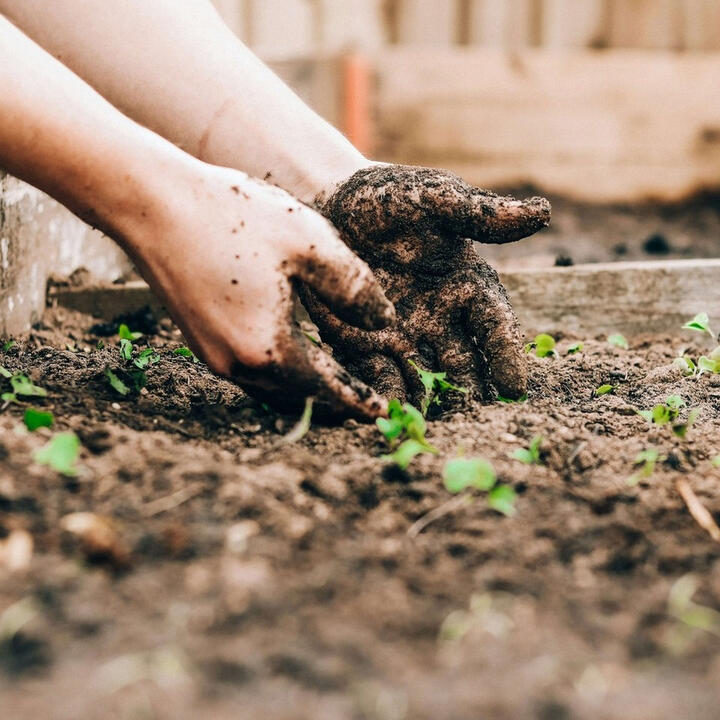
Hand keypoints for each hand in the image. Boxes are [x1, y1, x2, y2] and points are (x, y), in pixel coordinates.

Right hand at [125, 163, 394, 419]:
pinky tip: (294, 353)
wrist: (152, 203)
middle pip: (298, 397)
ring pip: (272, 388)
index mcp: (268, 349)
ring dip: (307, 389)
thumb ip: (354, 288)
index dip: (358, 400)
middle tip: (365, 400)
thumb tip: (384, 322)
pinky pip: (251, 371)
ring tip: (336, 382)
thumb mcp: (310, 243)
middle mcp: (236, 364)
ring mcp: (212, 355)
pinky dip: (281, 372)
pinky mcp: (199, 340)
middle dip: (335, 401)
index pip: (326, 388)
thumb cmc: (233, 217)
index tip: (383, 413)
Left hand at [302, 165, 550, 405]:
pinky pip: (379, 376)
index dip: (507, 355)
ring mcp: (404, 336)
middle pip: (464, 364)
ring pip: (425, 378)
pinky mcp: (365, 344)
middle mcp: (441, 319)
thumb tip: (542, 212)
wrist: (331, 205)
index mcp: (467, 286)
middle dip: (471, 393)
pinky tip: (388, 414)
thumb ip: (480, 214)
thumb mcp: (434, 199)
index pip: (495, 326)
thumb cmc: (390, 198)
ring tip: (435, 429)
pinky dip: (386, 396)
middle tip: (477, 422)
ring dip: (431, 403)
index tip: (515, 387)